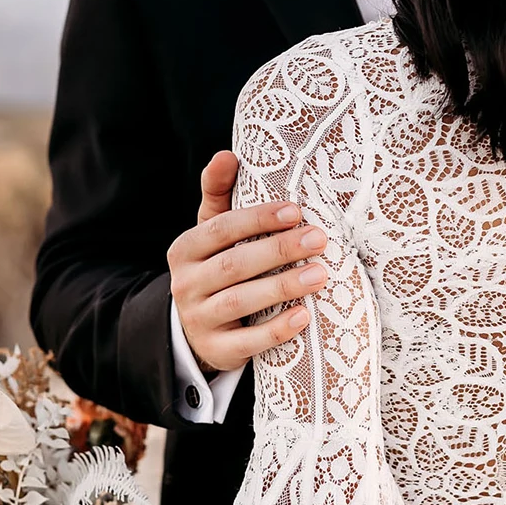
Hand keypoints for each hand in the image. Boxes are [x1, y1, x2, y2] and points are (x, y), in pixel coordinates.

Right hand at [167, 150, 328, 373]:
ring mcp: (199, 320)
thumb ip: (219, 196)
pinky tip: (304, 316)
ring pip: (240, 301)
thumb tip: (227, 154)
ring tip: (320, 275)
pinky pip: (249, 341)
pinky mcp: (217, 350)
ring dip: (282, 287)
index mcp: (185, 250)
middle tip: (319, 239)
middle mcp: (185, 284)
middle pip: (233, 264)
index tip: (295, 211)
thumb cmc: (216, 270)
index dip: (257, 219)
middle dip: (278, 250)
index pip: (220, 228)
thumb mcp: (211, 234)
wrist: (198, 331)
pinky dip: (277, 329)